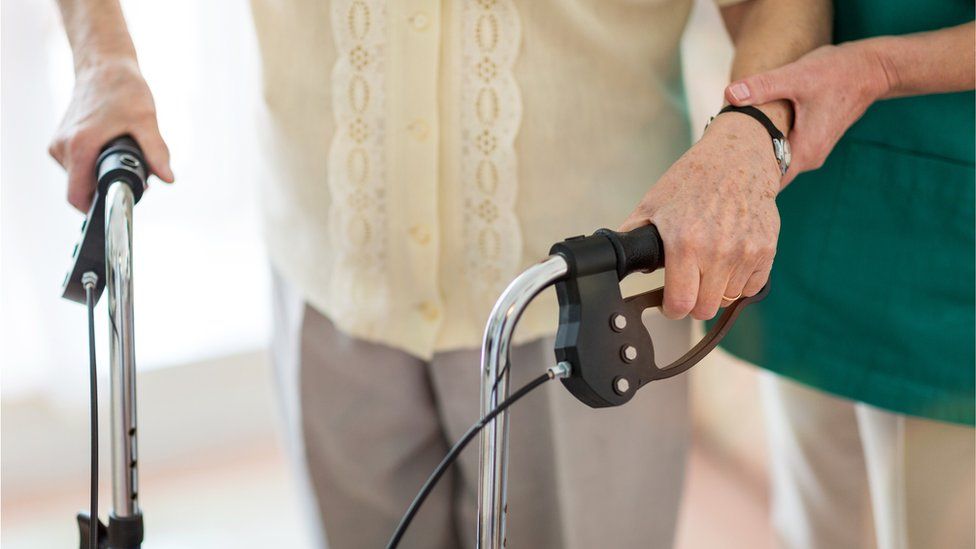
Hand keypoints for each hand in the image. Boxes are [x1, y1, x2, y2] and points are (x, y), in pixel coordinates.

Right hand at [49, 57, 173, 210]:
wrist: (104, 66)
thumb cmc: (123, 89)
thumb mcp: (146, 121)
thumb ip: (156, 152)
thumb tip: (168, 178)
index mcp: (79, 146)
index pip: (77, 197)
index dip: (98, 207)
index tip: (122, 201)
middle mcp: (62, 147)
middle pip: (81, 189)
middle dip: (108, 188)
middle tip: (138, 175)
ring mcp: (58, 144)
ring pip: (79, 178)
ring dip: (102, 176)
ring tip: (126, 156)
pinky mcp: (60, 140)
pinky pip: (76, 166)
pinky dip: (94, 165)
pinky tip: (112, 150)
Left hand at [620, 113, 780, 319]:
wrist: (738, 159)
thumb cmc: (694, 179)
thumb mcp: (652, 204)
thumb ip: (631, 235)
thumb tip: (612, 259)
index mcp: (685, 243)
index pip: (680, 304)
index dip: (671, 309)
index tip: (669, 303)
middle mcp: (718, 252)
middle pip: (704, 310)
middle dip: (692, 302)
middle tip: (687, 285)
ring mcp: (745, 253)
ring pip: (727, 299)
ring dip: (715, 290)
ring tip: (707, 266)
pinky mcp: (766, 251)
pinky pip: (750, 288)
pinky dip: (738, 282)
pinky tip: (727, 262)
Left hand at [725, 43, 891, 184]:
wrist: (870, 69)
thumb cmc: (836, 72)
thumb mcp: (796, 76)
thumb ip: (763, 86)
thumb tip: (730, 94)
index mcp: (805, 151)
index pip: (768, 182)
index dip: (743, 179)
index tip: (719, 173)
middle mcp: (810, 158)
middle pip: (770, 175)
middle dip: (745, 169)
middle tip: (716, 159)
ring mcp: (812, 151)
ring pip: (777, 163)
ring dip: (756, 157)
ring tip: (728, 148)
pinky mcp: (811, 141)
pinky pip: (785, 152)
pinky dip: (768, 147)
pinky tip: (750, 136)